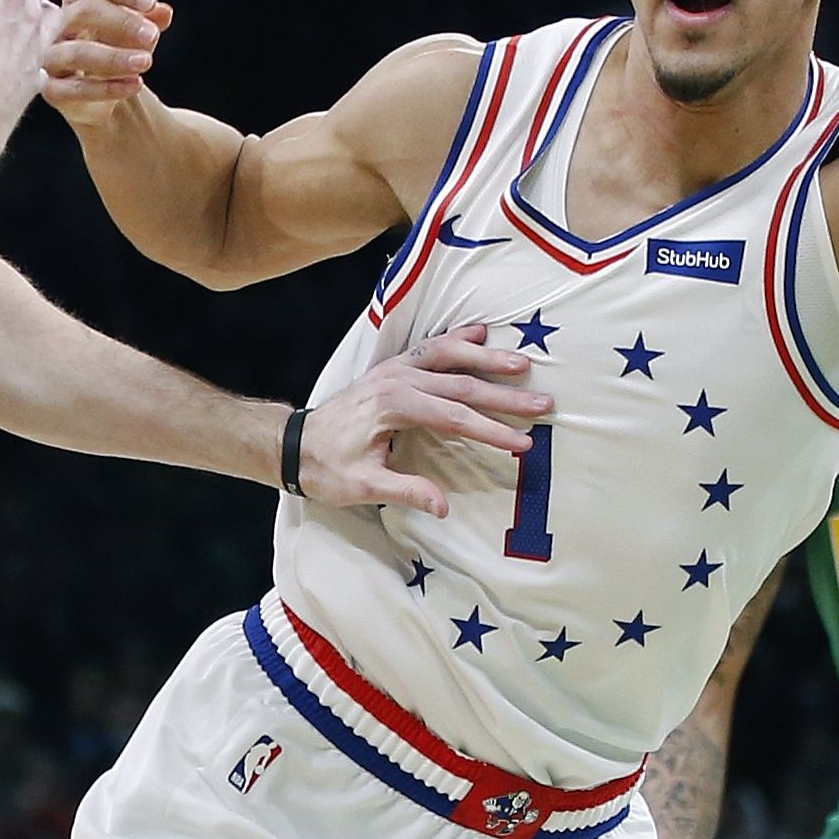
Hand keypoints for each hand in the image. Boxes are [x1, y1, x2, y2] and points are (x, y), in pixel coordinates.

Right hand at [42, 0, 174, 126]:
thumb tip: (164, 12)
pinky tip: (135, 85)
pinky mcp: (52, 89)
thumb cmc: (114, 52)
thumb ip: (148, 22)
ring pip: (77, 53)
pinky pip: (75, 89)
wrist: (99, 96)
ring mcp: (51, 57)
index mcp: (77, 2)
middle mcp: (57, 26)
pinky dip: (108, 88)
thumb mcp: (135, 35)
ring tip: (146, 62)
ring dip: (114, 57)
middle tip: (151, 35)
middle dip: (122, 21)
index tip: (151, 3)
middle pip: (84, 11)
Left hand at [296, 324, 552, 516]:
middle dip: (505, 396)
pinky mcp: (393, 369)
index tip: (523, 443)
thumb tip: (443, 505)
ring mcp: (395, 369)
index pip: (453, 417)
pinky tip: (481, 332)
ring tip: (522, 362)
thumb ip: (404, 490)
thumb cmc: (327, 468)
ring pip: (449, 356)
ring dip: (487, 358)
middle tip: (544, 402)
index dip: (490, 431)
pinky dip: (458, 339)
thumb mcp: (361, 486)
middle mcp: (397, 380)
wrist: (293, 444)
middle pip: (461, 384)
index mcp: (393, 407)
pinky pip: (430, 347)